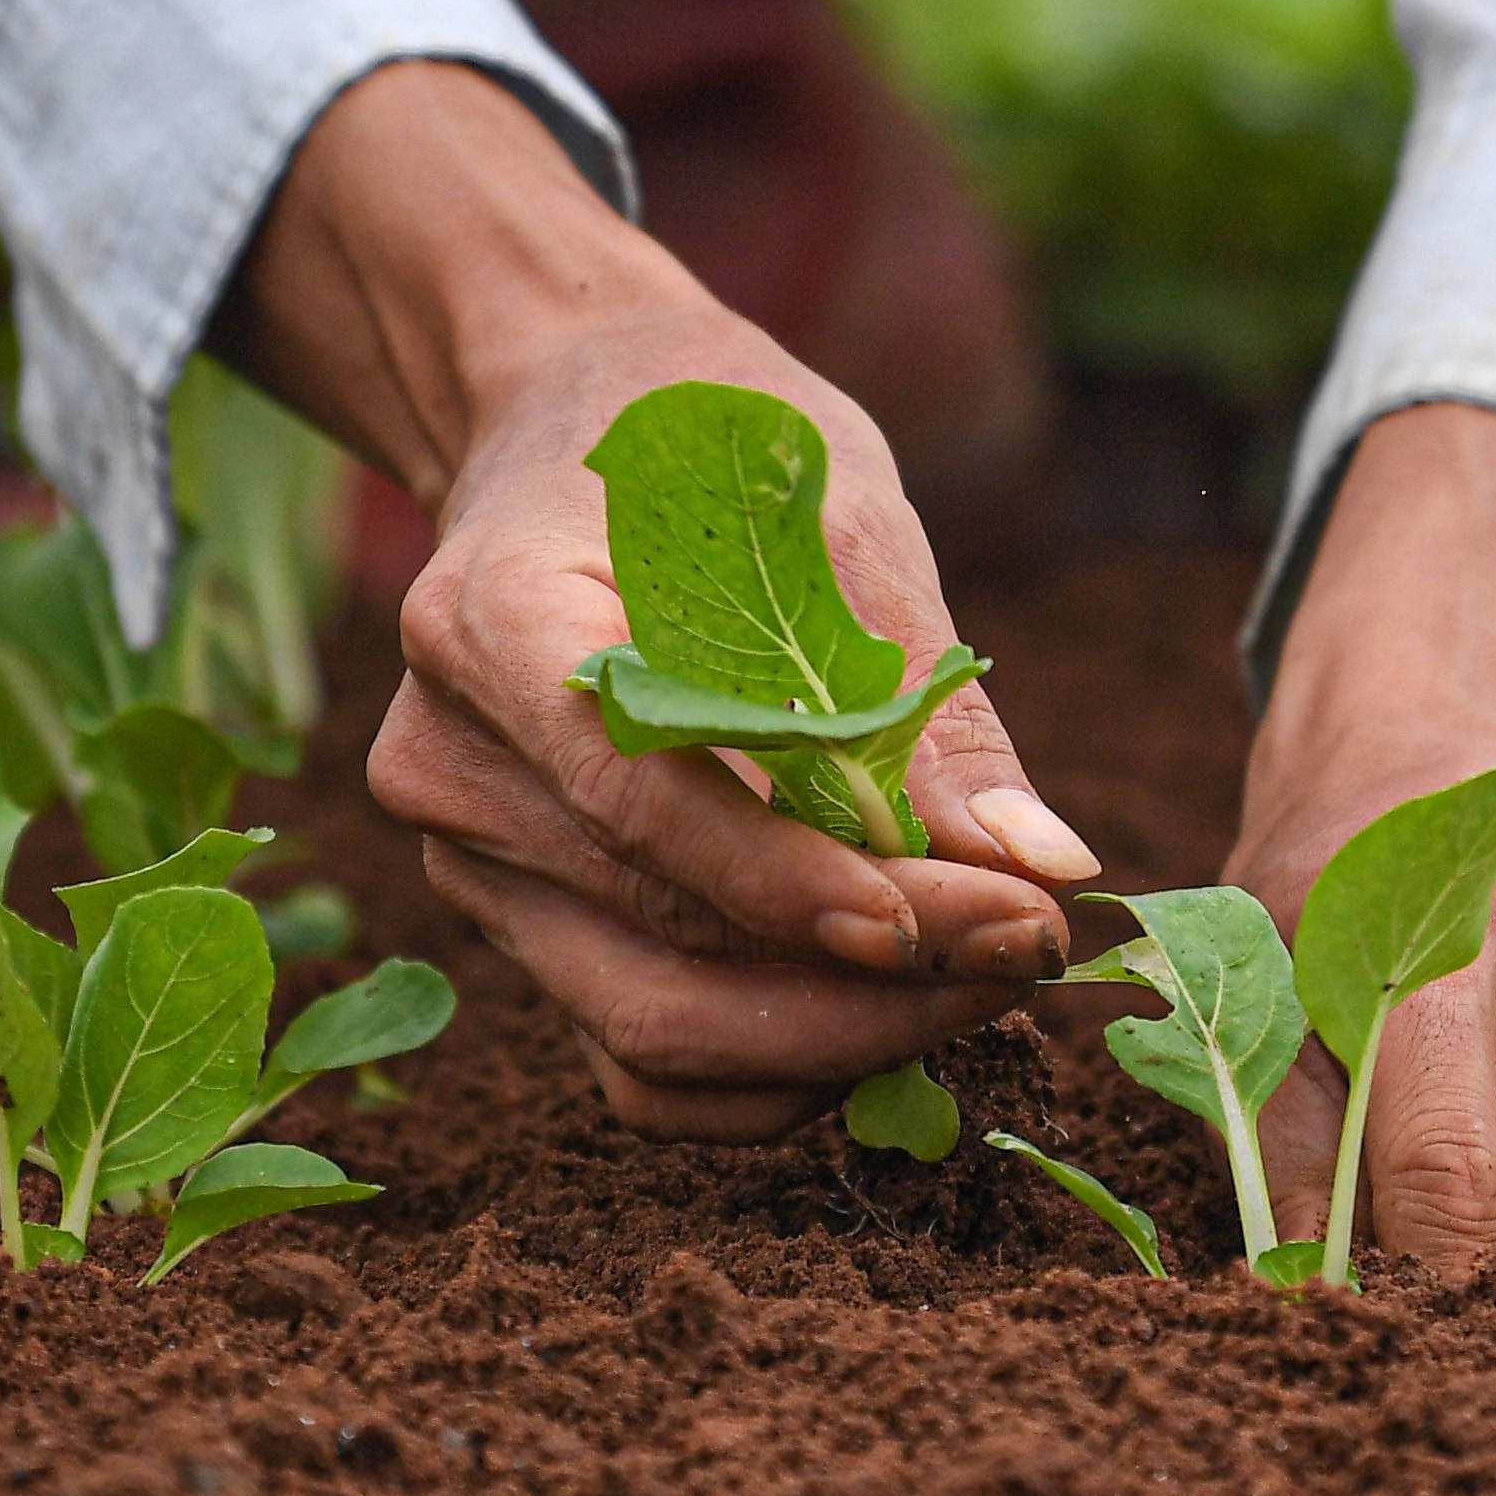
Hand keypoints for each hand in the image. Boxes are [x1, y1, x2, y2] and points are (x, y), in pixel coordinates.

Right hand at [235, 65, 1098, 1138]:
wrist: (573, 425)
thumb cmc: (712, 447)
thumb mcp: (837, 512)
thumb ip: (926, 701)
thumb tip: (1045, 865)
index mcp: (493, 620)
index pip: (641, 797)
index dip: (807, 881)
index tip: (988, 910)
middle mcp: (451, 764)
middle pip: (666, 946)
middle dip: (878, 980)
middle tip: (1040, 947)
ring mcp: (468, 860)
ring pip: (657, 1032)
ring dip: (847, 1036)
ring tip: (994, 976)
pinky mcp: (516, 922)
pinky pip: (641, 1064)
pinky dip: (778, 1070)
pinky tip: (897, 1009)